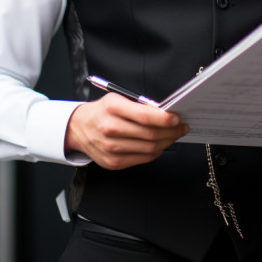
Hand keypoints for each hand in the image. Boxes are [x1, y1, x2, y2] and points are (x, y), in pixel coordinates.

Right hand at [64, 93, 188, 169]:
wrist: (79, 128)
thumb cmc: (103, 111)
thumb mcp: (118, 99)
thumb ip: (140, 106)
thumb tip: (167, 113)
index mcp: (112, 107)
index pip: (145, 116)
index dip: (165, 119)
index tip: (177, 118)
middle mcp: (110, 128)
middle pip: (150, 135)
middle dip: (172, 131)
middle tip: (182, 127)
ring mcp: (111, 148)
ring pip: (149, 148)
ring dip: (167, 142)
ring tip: (174, 135)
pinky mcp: (113, 162)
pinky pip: (143, 159)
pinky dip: (156, 152)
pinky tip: (161, 144)